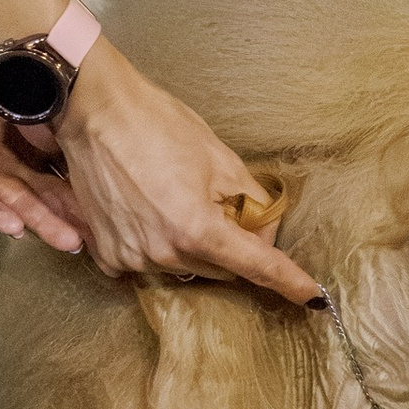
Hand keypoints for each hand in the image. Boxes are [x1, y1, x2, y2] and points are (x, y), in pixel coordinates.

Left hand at [0, 17, 88, 253]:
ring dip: (41, 220)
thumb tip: (78, 112)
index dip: (84, 184)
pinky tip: (15, 226)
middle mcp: (4, 154)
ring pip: (15, 199)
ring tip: (69, 241)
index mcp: (22, 131)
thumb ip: (36, 96)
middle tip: (102, 236)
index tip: (114, 202)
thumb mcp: (4, 72)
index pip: (59, 164)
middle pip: (43, 190)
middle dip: (71, 214)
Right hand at [54, 39, 320, 305]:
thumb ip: (249, 200)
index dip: (289, 281)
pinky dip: (159, 246)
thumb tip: (264, 226)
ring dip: (193, 245)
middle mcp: (164, 252)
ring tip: (177, 199)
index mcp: (197, 229)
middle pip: (221, 269)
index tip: (313, 297)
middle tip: (224, 206)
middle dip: (232, 246)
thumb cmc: (157, 125)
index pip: (256, 266)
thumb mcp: (219, 158)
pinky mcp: (107, 254)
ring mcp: (132, 258)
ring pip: (185, 267)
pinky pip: (148, 264)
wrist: (95, 112)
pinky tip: (150, 211)